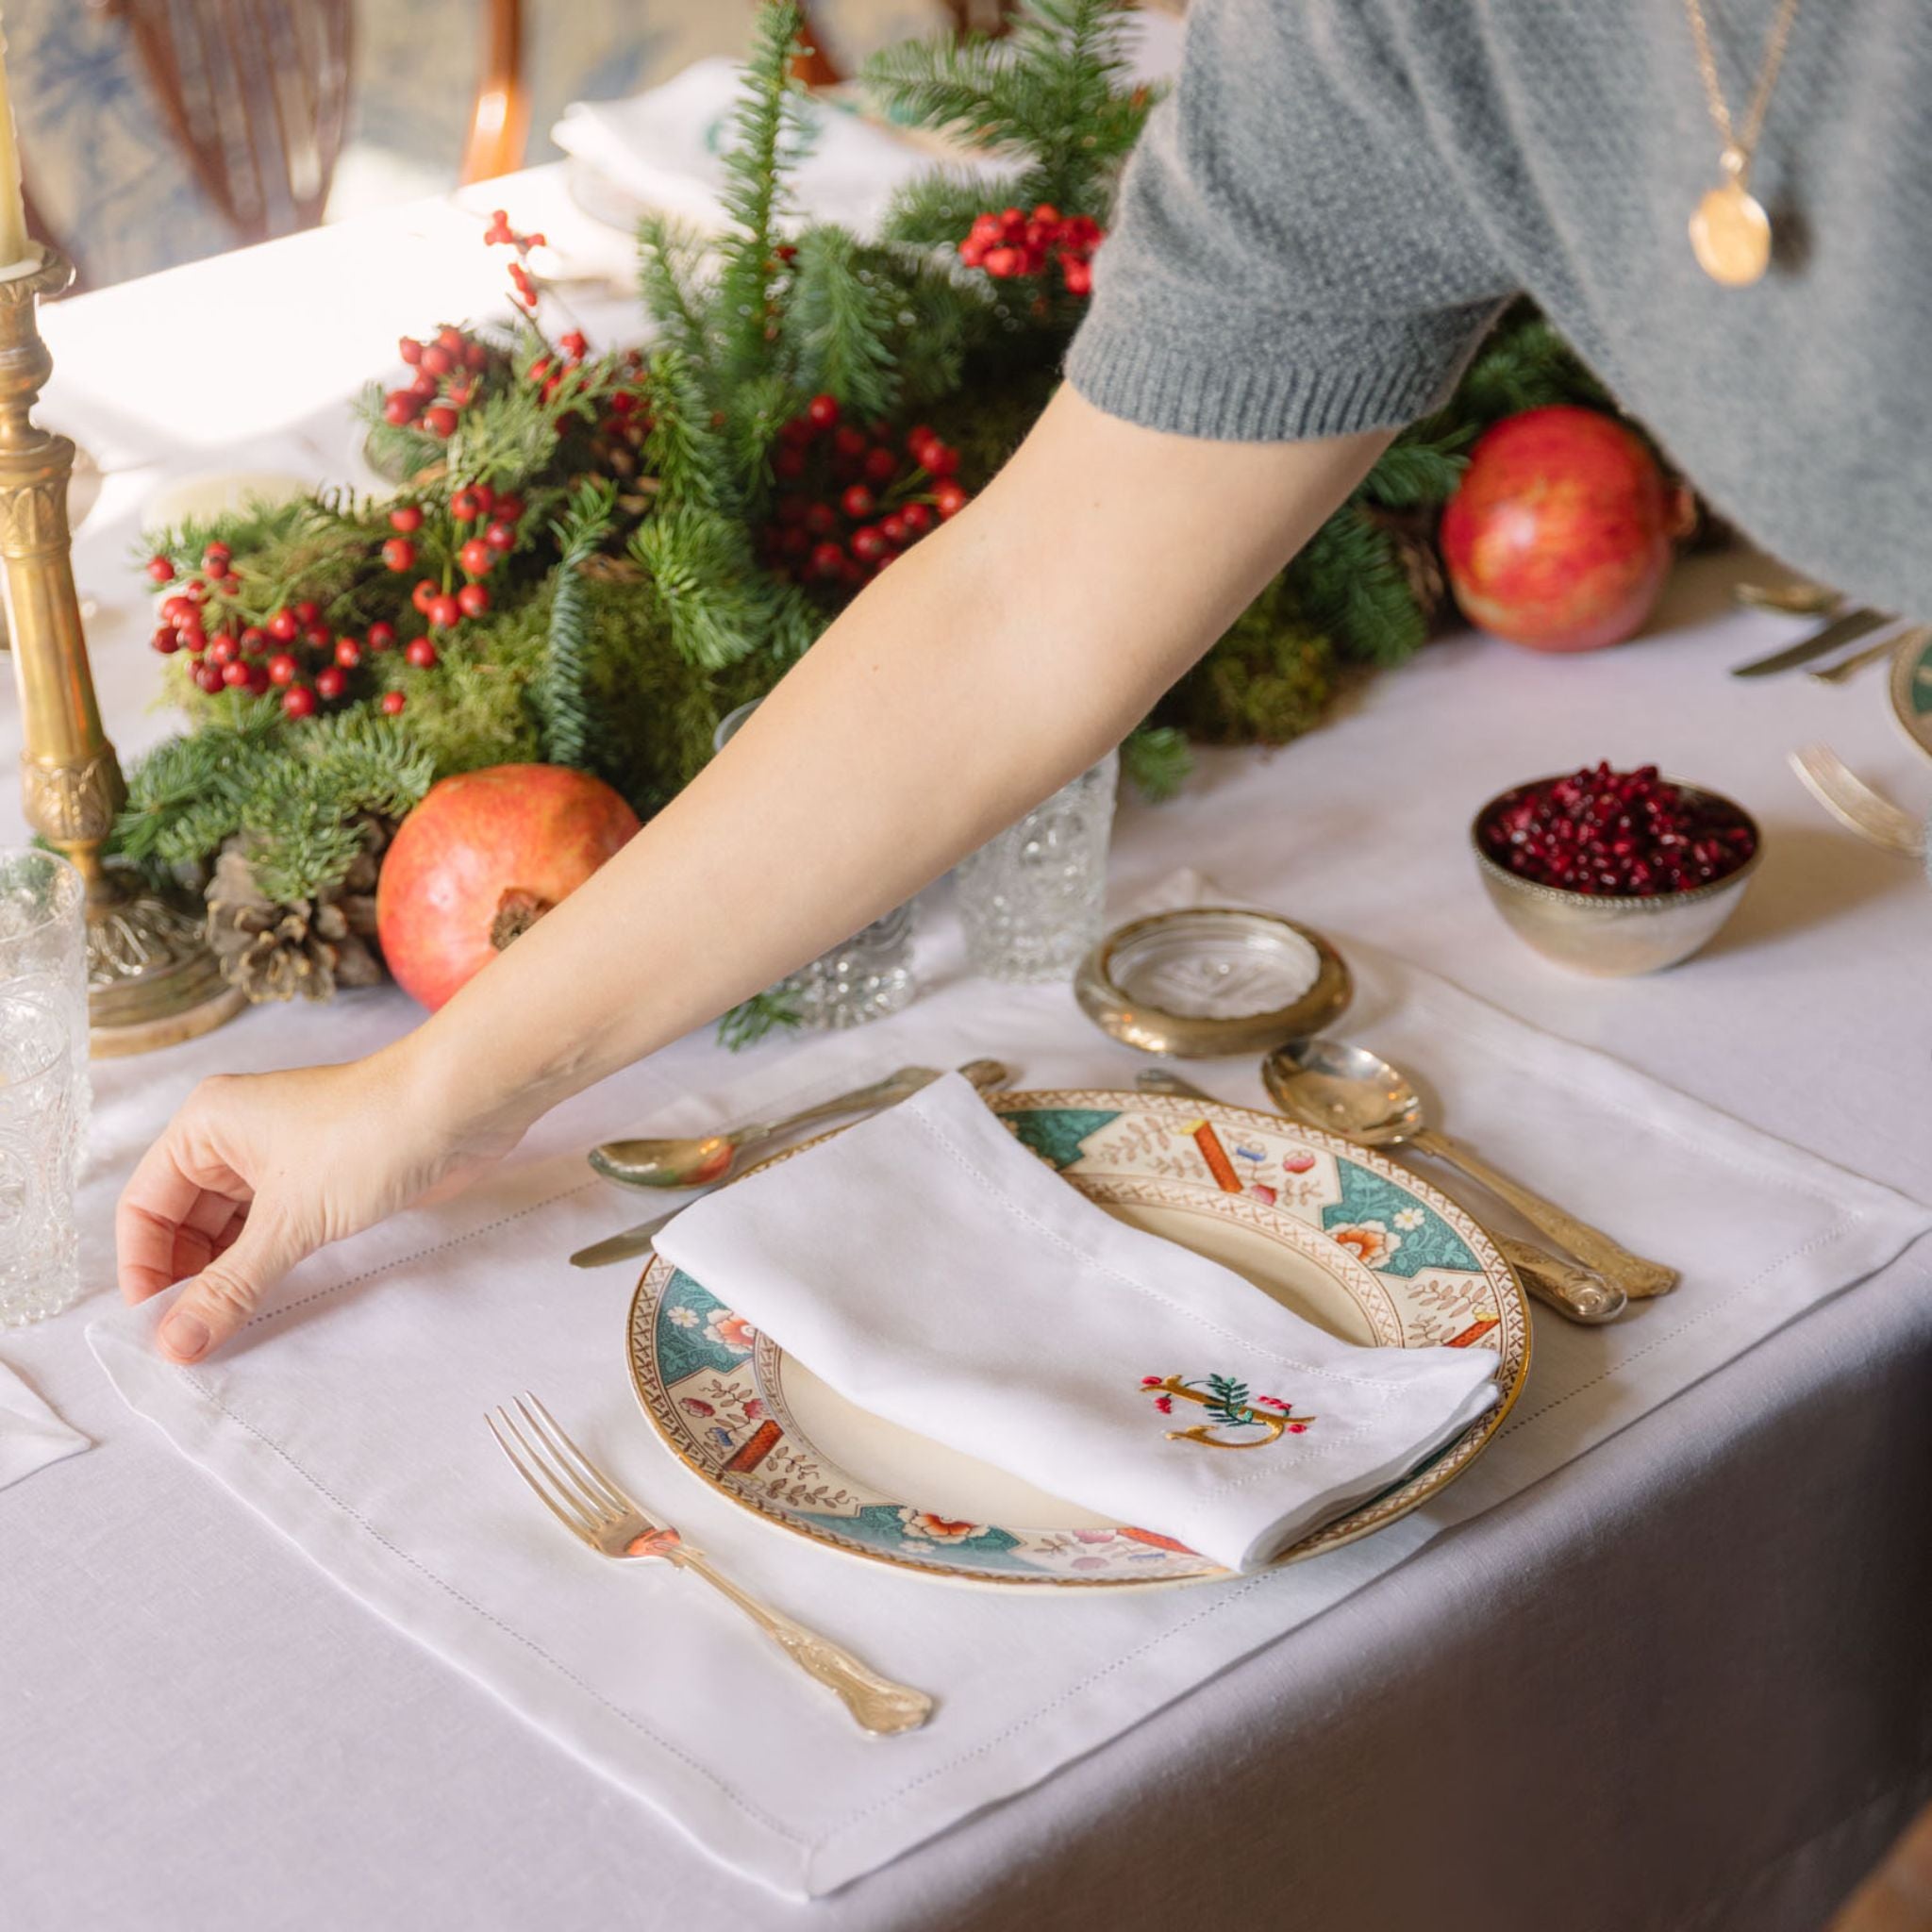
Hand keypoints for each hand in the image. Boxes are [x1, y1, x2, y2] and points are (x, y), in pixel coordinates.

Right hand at [116, 1041, 520, 1365]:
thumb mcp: (290, 1221)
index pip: (145, 1206)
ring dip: (228, 1274)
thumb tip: (176, 1343)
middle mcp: (237, 1136)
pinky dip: (266, 1264)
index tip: (154, 1325)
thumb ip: (231, 1286)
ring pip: (233, 1228)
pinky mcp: (324, 1178)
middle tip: (191, 1338)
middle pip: (185, 1220)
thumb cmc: (371, 1136)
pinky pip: (276, 1229)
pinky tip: (266, 1302)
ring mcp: (282, 1156)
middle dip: (186, 1276)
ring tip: (225, 1330)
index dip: (144, 1267)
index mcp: (206, 1125)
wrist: (462, 1106)